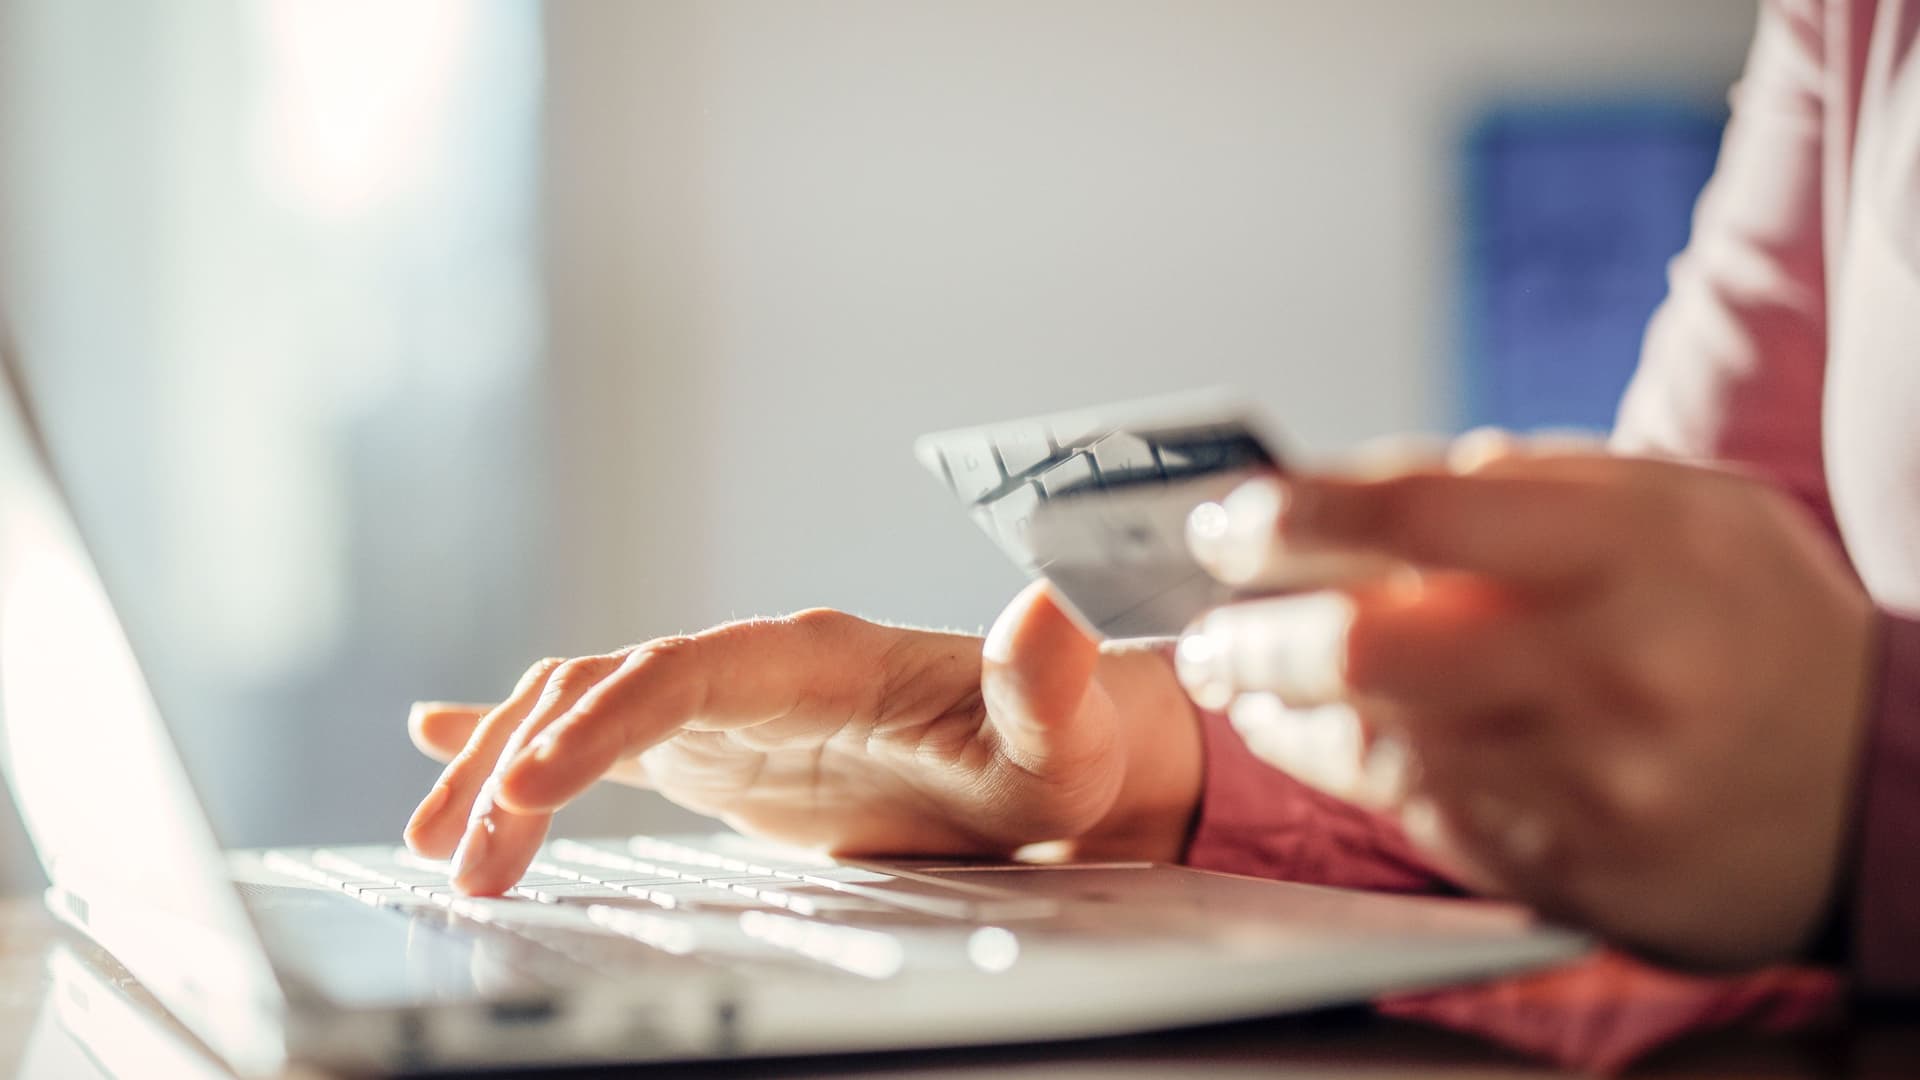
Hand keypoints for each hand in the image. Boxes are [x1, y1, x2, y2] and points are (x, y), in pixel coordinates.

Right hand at [404, 582, 1202, 894]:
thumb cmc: (1054, 748)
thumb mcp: (1061, 734)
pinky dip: (521, 737)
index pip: (684, 672)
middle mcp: (755, 667)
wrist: (1044, 754)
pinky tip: (444, 744)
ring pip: (585, 708)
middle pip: (608, 687)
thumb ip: (1046, 681)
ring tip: (435, 841)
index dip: (602, 720)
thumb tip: (1044, 611)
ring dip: (504, 765)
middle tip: (460, 856)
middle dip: (522, 762)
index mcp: (819, 658)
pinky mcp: (719, 745)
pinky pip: (603, 730)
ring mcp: (729, 704)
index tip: (528, 786)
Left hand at [1177, 444, 1876, 968]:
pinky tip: (1302, 735)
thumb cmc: (1750, 622)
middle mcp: (1612, 669)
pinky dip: (1339, 766)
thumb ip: (1528, 484)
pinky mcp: (1568, 867)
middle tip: (1206, 621)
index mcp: (1639, 550)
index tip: (1229, 516)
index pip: (1420, 514)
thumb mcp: (1677, 508)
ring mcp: (1589, 782)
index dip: (1297, 512)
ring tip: (1234, 672)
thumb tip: (1362, 487)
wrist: (1871, 790)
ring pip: (1375, 741)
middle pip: (1371, 646)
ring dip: (1276, 705)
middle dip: (1254, 632)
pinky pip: (1414, 813)